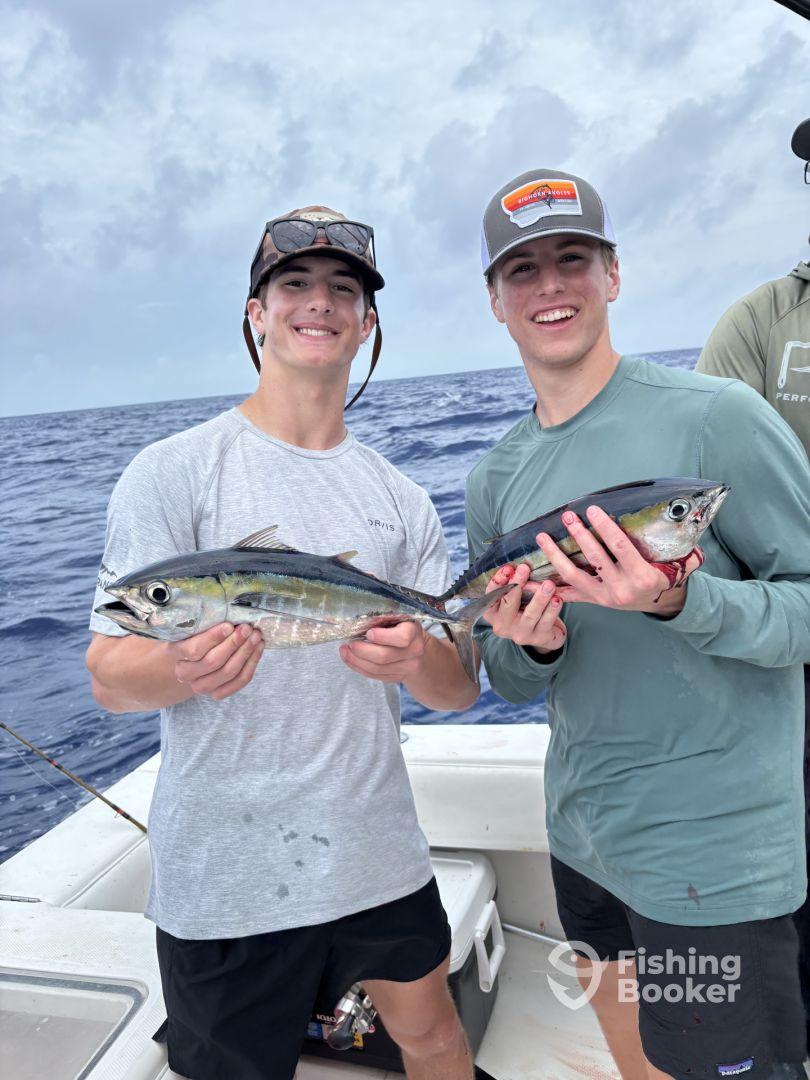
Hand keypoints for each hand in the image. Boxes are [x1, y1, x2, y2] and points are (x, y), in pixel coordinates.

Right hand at [168, 622, 264, 699]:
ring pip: (229, 672)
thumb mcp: (192, 627)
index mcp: (175, 653)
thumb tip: (229, 614)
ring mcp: (202, 686)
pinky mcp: (218, 692)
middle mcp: (185, 674)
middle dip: (234, 643)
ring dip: (246, 652)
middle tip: (247, 628)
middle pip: (214, 661)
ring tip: (256, 636)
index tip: (229, 625)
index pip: (194, 649)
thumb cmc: (194, 636)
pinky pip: (240, 680)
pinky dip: (252, 663)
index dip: (214, 638)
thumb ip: (204, 623)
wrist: (190, 660)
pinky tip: (258, 648)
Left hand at [339, 620, 427, 682]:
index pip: (402, 637)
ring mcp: (406, 667)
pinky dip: (359, 667)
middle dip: (361, 650)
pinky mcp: (396, 677)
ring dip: (356, 660)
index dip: (383, 637)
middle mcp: (414, 652)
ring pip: (377, 669)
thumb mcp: (398, 618)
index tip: (368, 633)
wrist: (417, 650)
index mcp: (414, 632)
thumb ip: (384, 619)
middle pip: (384, 656)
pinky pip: (375, 675)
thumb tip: (360, 623)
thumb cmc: (402, 629)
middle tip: (349, 642)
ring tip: (344, 650)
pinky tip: (349, 659)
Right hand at [481, 563, 566, 652]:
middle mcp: (502, 625)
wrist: (542, 633)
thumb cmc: (525, 608)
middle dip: (517, 584)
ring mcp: (520, 633)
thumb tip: (519, 561)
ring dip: (539, 598)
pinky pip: (546, 622)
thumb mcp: (514, 598)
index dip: (498, 581)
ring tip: (549, 584)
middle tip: (525, 568)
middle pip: (508, 603)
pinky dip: (552, 610)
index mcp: (492, 612)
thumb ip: (513, 584)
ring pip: (530, 614)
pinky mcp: (538, 638)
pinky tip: (557, 599)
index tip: (508, 567)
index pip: (491, 595)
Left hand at [538, 506, 703, 614]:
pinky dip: (550, 586)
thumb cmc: (665, 574)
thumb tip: (687, 515)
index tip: (591, 509)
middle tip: (567, 516)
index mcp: (641, 576)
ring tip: (542, 537)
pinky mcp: (594, 601)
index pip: (619, 546)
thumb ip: (677, 543)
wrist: (660, 602)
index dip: (604, 527)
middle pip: (595, 558)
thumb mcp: (677, 562)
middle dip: (579, 535)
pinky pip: (569, 594)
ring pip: (574, 575)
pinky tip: (531, 579)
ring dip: (556, 556)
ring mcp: (605, 597)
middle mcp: (621, 588)